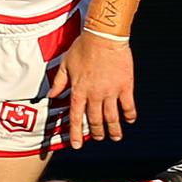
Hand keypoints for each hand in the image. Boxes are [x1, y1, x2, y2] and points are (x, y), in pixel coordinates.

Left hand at [47, 31, 135, 148]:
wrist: (104, 36)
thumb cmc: (84, 47)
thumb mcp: (66, 64)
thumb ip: (59, 82)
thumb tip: (52, 96)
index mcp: (79, 90)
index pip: (76, 117)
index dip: (76, 133)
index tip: (77, 145)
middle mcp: (94, 95)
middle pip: (96, 120)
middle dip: (97, 133)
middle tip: (99, 138)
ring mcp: (111, 92)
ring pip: (112, 117)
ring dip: (114, 130)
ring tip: (116, 137)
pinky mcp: (125, 86)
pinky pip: (128, 106)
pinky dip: (129, 115)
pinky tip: (130, 120)